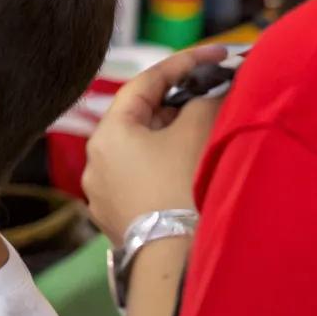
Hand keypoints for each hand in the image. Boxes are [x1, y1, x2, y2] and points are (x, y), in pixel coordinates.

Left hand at [82, 46, 226, 245]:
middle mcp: (97, 162)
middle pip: (144, 116)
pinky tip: (196, 165)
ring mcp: (106, 194)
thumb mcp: (196, 131)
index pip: (146, 82)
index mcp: (107, 134)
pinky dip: (170, 164)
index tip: (219, 55)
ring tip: (211, 128)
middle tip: (217, 91)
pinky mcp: (121, 219)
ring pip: (146, 149)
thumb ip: (203, 100)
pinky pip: (146, 177)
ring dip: (177, 135)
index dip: (186, 63)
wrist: (176, 261)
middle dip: (182, 102)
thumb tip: (211, 93)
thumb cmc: (182, 188)